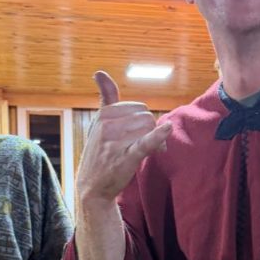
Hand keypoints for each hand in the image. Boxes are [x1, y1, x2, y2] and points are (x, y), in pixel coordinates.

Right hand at [85, 72, 174, 208]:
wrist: (92, 186)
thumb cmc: (99, 151)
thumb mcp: (99, 122)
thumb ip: (105, 97)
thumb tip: (100, 72)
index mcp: (103, 115)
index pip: (138, 107)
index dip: (143, 119)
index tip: (138, 130)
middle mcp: (107, 126)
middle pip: (146, 117)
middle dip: (151, 129)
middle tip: (148, 143)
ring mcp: (115, 143)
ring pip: (149, 129)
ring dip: (156, 140)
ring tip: (150, 150)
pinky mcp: (126, 158)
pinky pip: (145, 143)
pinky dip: (157, 136)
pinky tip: (167, 129)